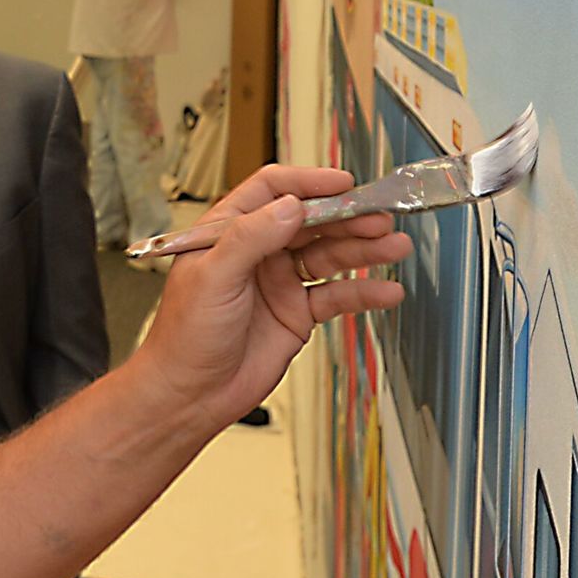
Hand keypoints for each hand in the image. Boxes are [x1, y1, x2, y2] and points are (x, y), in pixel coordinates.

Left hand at [136, 165, 408, 429]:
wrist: (189, 394)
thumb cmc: (184, 336)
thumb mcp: (213, 277)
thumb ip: (251, 238)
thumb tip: (290, 206)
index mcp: (228, 232)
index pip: (272, 191)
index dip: (308, 183)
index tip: (342, 184)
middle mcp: (257, 252)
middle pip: (310, 221)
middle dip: (347, 217)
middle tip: (379, 217)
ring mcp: (279, 281)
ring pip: (329, 255)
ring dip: (363, 250)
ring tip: (394, 245)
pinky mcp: (296, 313)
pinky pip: (336, 295)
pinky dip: (363, 292)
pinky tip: (386, 291)